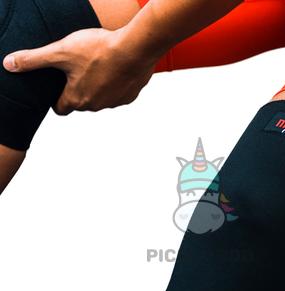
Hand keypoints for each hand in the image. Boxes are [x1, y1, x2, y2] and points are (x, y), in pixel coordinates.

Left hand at [3, 28, 156, 114]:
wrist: (134, 50)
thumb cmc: (97, 51)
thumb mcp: (60, 51)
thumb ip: (34, 60)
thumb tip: (9, 64)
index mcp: (76, 99)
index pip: (60, 109)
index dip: (56, 98)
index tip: (58, 87)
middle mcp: (94, 106)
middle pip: (81, 103)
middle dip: (78, 89)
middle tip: (79, 69)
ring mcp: (113, 103)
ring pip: (100, 99)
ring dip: (98, 87)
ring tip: (98, 66)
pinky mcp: (128, 98)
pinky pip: (118, 94)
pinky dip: (115, 84)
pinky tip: (115, 69)